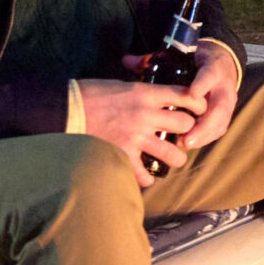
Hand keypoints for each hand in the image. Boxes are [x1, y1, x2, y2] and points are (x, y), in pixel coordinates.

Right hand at [80, 78, 204, 184]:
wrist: (64, 108)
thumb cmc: (90, 94)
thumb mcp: (122, 86)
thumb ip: (143, 94)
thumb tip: (159, 98)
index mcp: (145, 94)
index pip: (185, 96)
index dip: (198, 104)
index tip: (200, 110)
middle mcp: (145, 115)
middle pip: (185, 124)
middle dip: (188, 130)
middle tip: (182, 135)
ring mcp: (135, 137)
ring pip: (173, 154)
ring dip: (175, 158)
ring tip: (172, 159)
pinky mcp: (122, 154)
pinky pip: (145, 173)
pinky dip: (147, 178)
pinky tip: (147, 176)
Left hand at [123, 43, 241, 150]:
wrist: (222, 64)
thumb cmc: (195, 61)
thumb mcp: (180, 55)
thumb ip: (153, 59)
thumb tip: (127, 61)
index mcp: (213, 68)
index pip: (209, 75)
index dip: (201, 85)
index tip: (192, 94)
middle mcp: (223, 87)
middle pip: (218, 108)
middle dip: (203, 125)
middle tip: (185, 138)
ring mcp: (227, 102)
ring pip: (220, 122)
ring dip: (202, 136)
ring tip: (184, 145)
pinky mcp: (225, 114)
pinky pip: (218, 129)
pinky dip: (204, 138)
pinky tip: (188, 144)